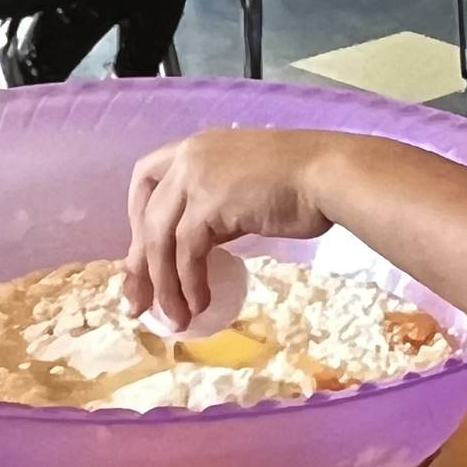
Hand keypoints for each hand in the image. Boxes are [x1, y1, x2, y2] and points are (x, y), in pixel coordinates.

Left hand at [124, 129, 340, 328]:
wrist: (329, 175)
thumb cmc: (305, 181)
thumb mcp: (246, 187)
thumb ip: (219, 204)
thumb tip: (207, 238)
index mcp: (196, 147)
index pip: (146, 178)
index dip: (137, 218)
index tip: (143, 252)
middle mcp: (188, 158)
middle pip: (145, 215)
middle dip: (138, 264)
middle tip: (138, 302)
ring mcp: (196, 179)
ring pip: (160, 239)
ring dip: (165, 285)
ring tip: (174, 319)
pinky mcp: (209, 205)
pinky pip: (187, 253)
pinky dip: (189, 284)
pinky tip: (199, 304)